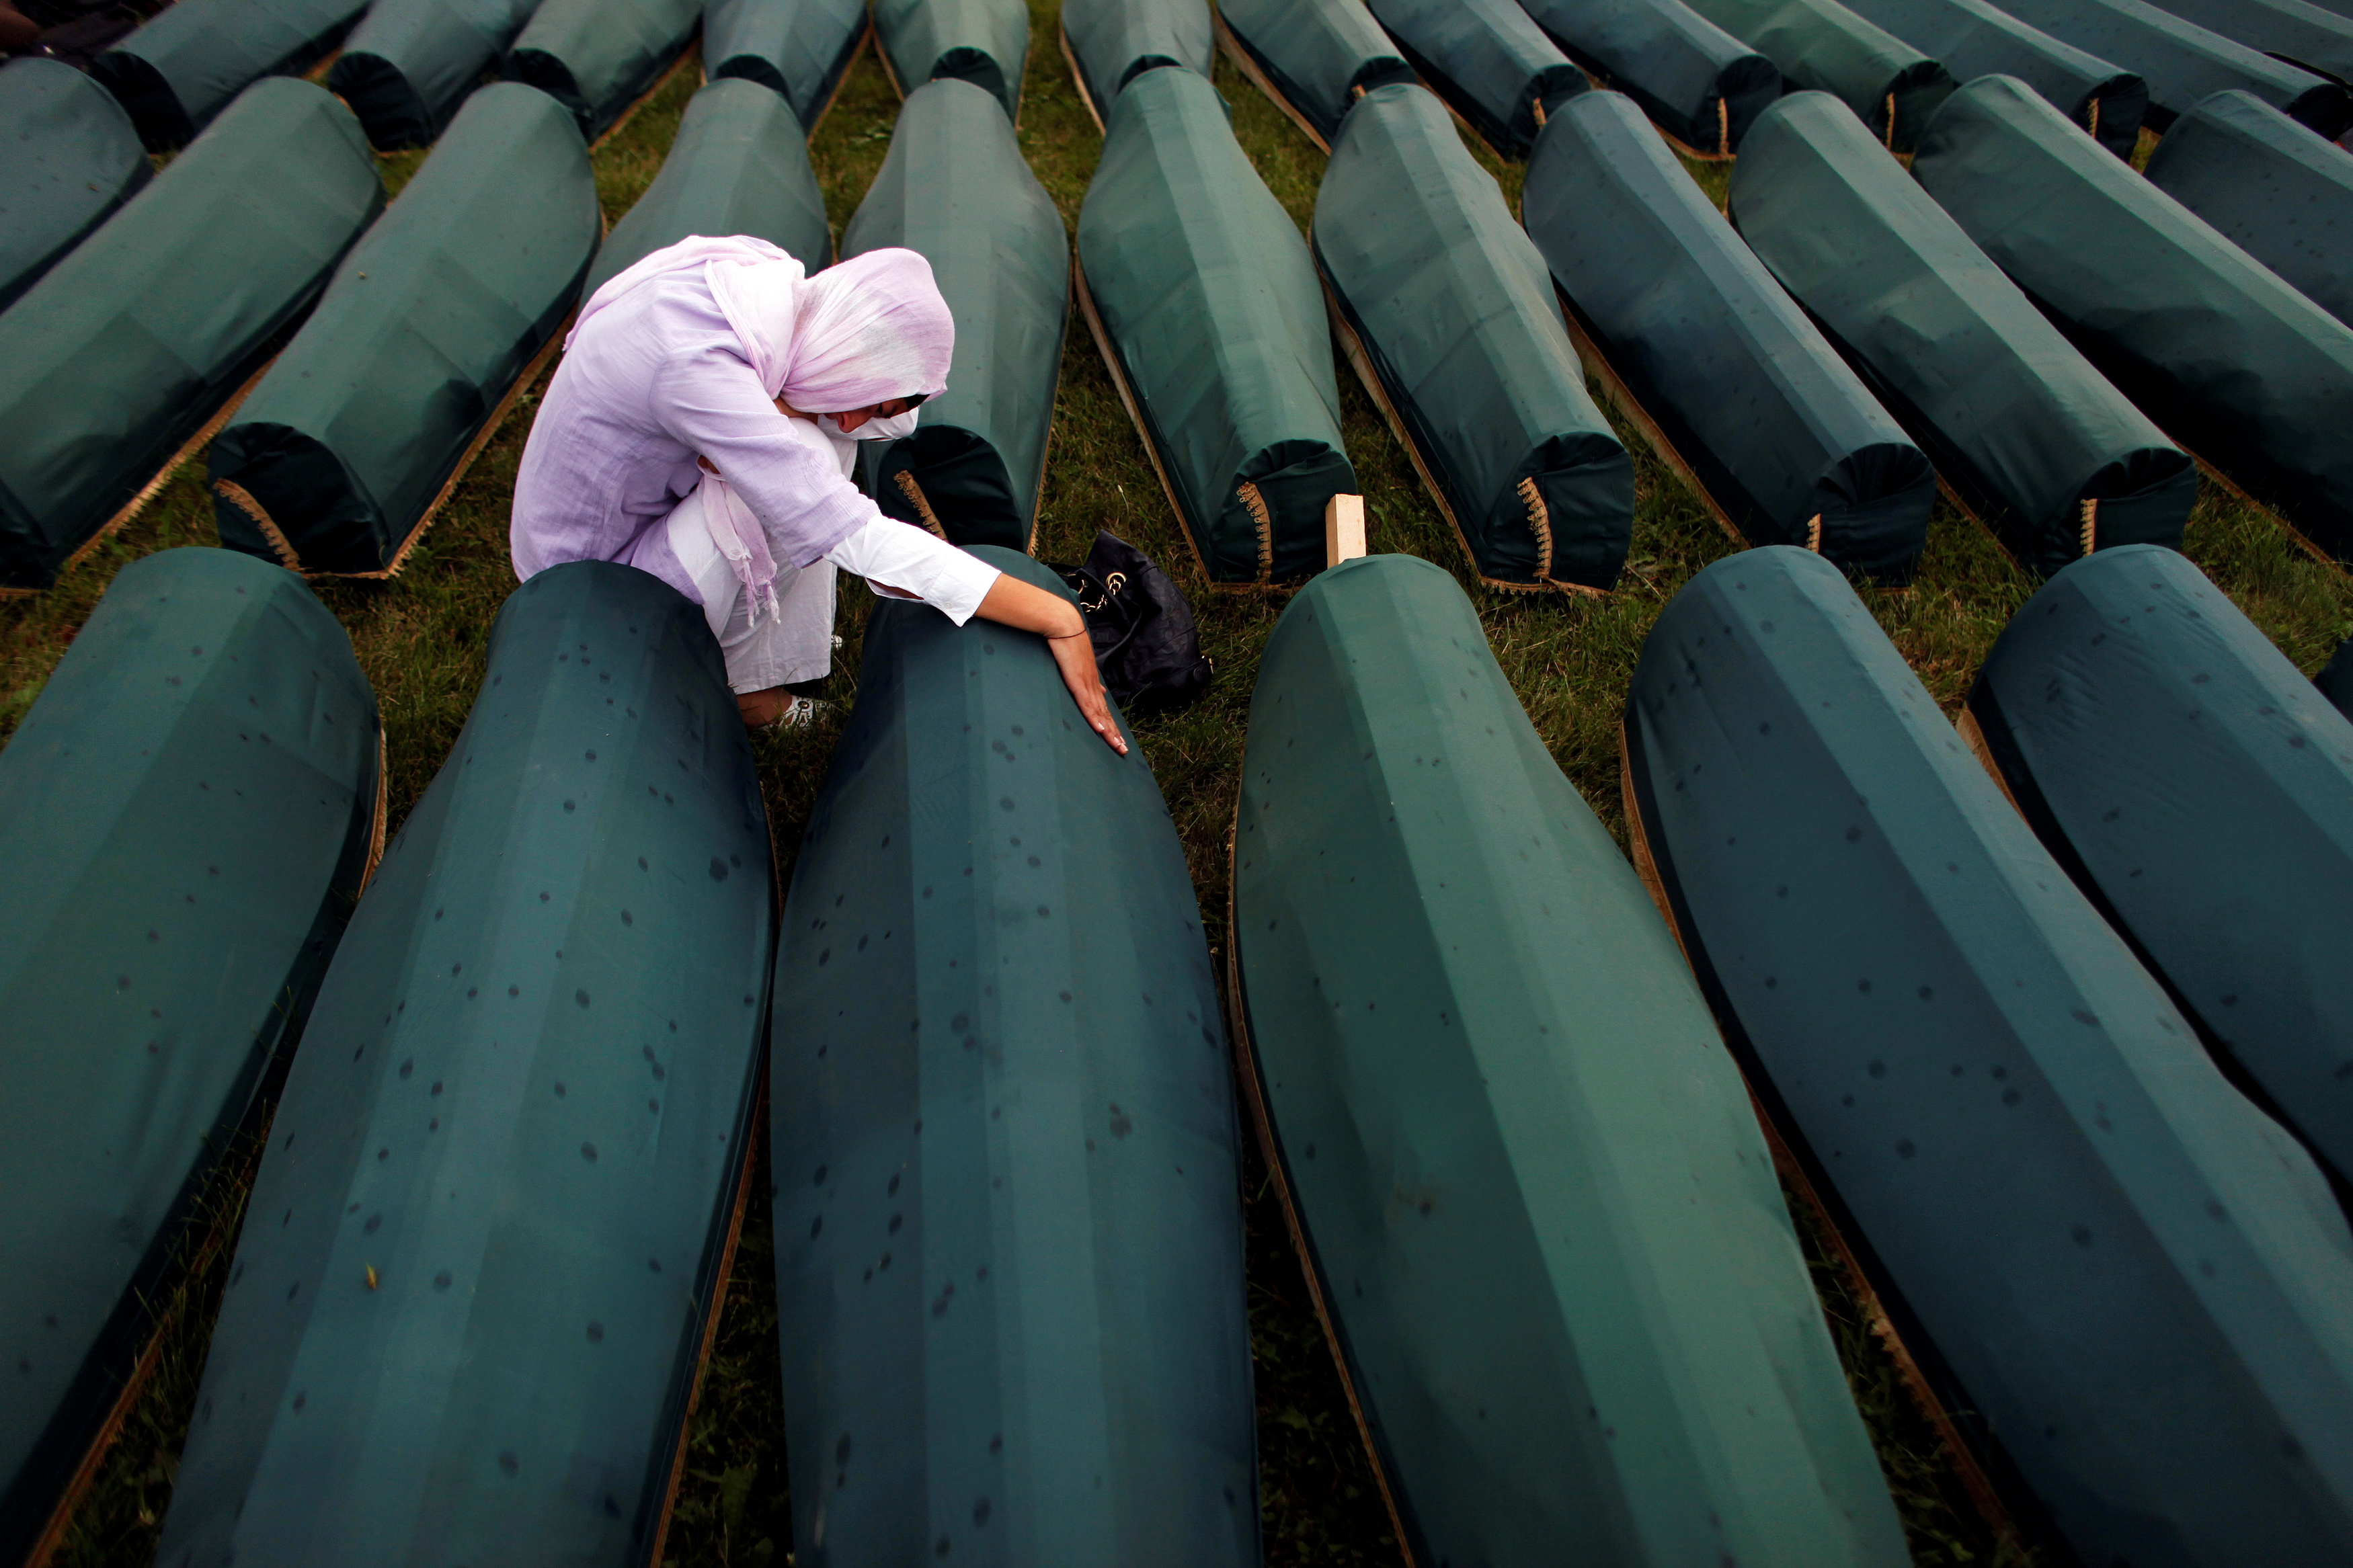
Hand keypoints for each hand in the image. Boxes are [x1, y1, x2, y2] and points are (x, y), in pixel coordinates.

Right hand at [972, 574, 1127, 754]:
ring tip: (1117, 747)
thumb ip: (1089, 680)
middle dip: (1115, 734)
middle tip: (1123, 751)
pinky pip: (1087, 705)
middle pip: (1105, 715)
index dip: (1111, 725)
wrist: (1064, 625)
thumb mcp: (1079, 664)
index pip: (1103, 709)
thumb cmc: (1068, 642)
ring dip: (1109, 732)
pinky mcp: (1077, 682)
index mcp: (1091, 683)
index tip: (1118, 738)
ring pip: (1100, 714)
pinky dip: (1095, 719)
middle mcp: (1092, 686)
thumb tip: (1100, 690)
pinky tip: (1101, 731)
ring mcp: (1086, 684)